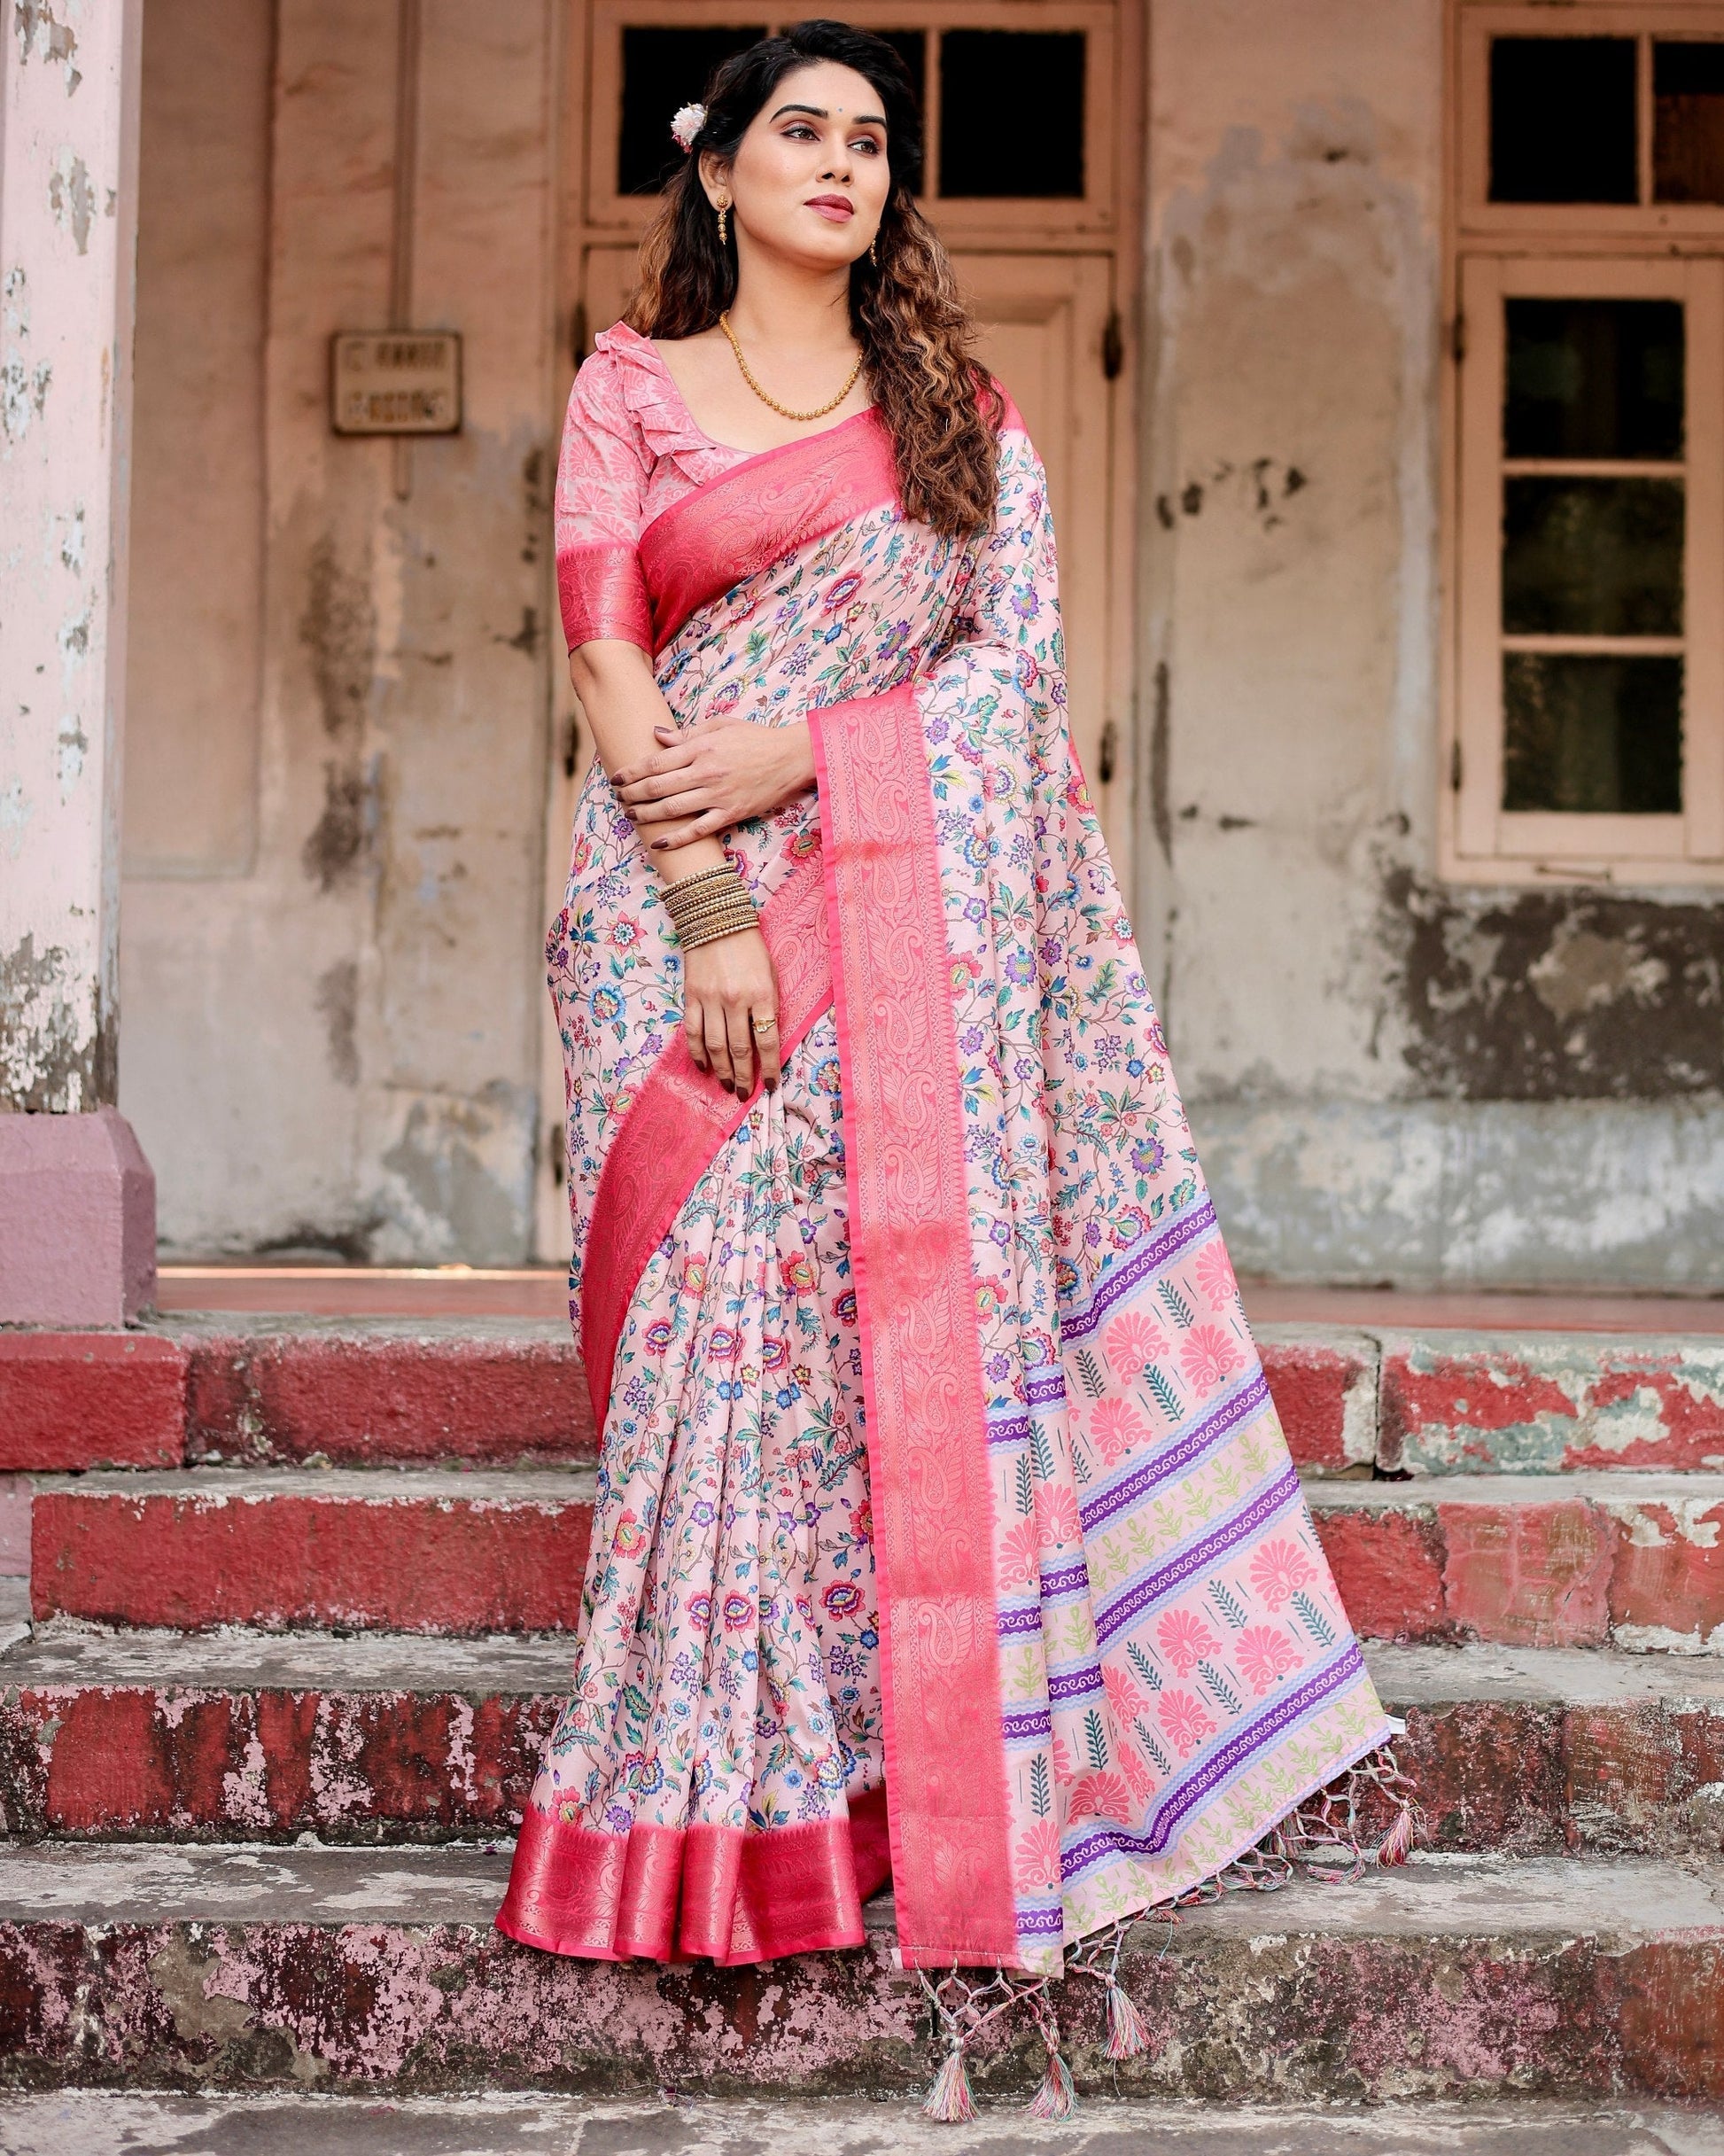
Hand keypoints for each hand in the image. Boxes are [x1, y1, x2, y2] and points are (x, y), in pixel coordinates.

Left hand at [615, 720, 814, 852]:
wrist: (790, 757)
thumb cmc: (755, 738)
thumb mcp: (721, 725)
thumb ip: (687, 733)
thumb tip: (657, 735)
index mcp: (701, 747)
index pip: (656, 762)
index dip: (631, 772)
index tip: (616, 777)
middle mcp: (705, 772)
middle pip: (657, 787)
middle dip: (632, 794)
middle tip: (619, 798)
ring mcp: (717, 795)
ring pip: (671, 809)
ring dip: (646, 815)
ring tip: (631, 816)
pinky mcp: (730, 814)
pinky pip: (697, 830)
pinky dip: (676, 839)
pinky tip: (658, 842)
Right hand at [683, 926, 780, 1095]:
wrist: (716, 919)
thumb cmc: (750, 948)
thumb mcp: (771, 974)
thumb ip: (768, 1006)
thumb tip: (766, 1042)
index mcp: (762, 994)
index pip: (768, 1041)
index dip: (770, 1068)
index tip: (770, 1086)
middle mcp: (735, 1000)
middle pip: (740, 1049)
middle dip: (743, 1076)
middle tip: (743, 1093)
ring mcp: (711, 999)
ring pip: (715, 1045)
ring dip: (721, 1070)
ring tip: (725, 1085)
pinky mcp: (692, 996)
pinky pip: (692, 1031)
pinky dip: (696, 1052)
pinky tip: (703, 1065)